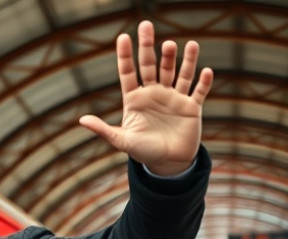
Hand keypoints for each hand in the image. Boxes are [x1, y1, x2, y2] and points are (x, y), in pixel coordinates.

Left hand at [79, 20, 212, 175]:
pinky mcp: (191, 107)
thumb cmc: (143, 152)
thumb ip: (103, 130)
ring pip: (178, 73)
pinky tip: (206, 71)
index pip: (128, 72)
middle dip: (149, 46)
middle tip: (146, 25)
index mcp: (136, 99)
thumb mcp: (122, 141)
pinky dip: (203, 82)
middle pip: (152, 65)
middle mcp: (154, 93)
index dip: (125, 55)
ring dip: (180, 60)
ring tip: (178, 44)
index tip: (123, 37)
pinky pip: (198, 91)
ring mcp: (174, 98)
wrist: (168, 164)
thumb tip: (81, 121)